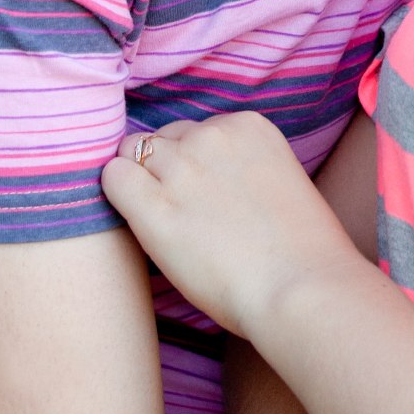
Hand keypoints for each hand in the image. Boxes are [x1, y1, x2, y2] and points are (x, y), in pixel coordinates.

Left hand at [102, 114, 361, 335]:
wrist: (300, 287)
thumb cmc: (299, 250)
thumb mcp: (279, 180)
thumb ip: (242, 166)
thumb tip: (208, 181)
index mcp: (248, 125)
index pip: (196, 130)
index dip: (193, 164)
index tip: (203, 195)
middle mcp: (212, 136)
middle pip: (163, 139)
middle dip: (164, 169)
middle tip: (180, 210)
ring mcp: (182, 169)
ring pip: (133, 153)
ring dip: (140, 182)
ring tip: (161, 220)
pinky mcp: (155, 208)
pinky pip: (114, 178)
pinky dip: (117, 194)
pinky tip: (136, 219)